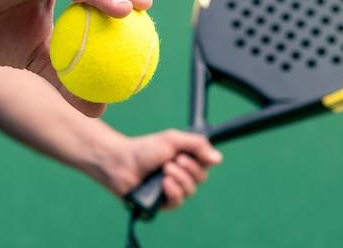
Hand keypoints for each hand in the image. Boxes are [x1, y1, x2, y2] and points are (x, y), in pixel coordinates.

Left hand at [106, 130, 222, 208]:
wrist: (122, 162)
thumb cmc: (145, 149)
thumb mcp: (173, 140)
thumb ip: (197, 145)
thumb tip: (219, 159)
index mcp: (186, 159)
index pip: (206, 163)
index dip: (203, 160)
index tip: (193, 153)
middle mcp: (181, 175)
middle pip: (201, 178)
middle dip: (188, 168)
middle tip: (172, 160)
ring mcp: (172, 189)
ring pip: (190, 191)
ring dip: (179, 178)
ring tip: (164, 170)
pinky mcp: (162, 202)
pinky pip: (178, 202)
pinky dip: (173, 191)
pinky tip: (164, 184)